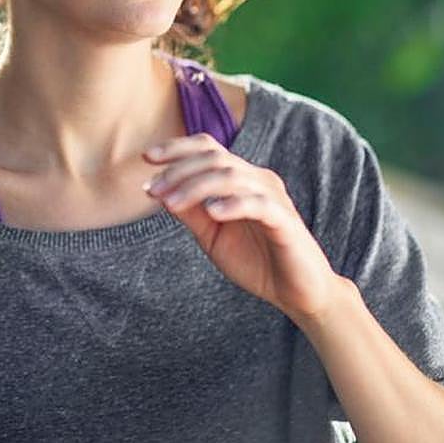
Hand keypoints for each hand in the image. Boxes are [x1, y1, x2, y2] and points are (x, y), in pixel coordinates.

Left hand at [142, 133, 342, 321]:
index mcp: (241, 179)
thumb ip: (190, 213)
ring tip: (171, 204)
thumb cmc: (256, 262)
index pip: (208, 149)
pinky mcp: (286, 221)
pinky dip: (232, 204)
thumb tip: (159, 193)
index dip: (177, 148)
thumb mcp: (212, 236)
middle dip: (178, 171)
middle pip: (215, 158)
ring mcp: (273, 198)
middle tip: (152, 190)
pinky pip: (259, 204)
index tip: (146, 158)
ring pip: (231, 176)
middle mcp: (258, 180)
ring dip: (196, 187)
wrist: (297, 293)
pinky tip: (212, 213)